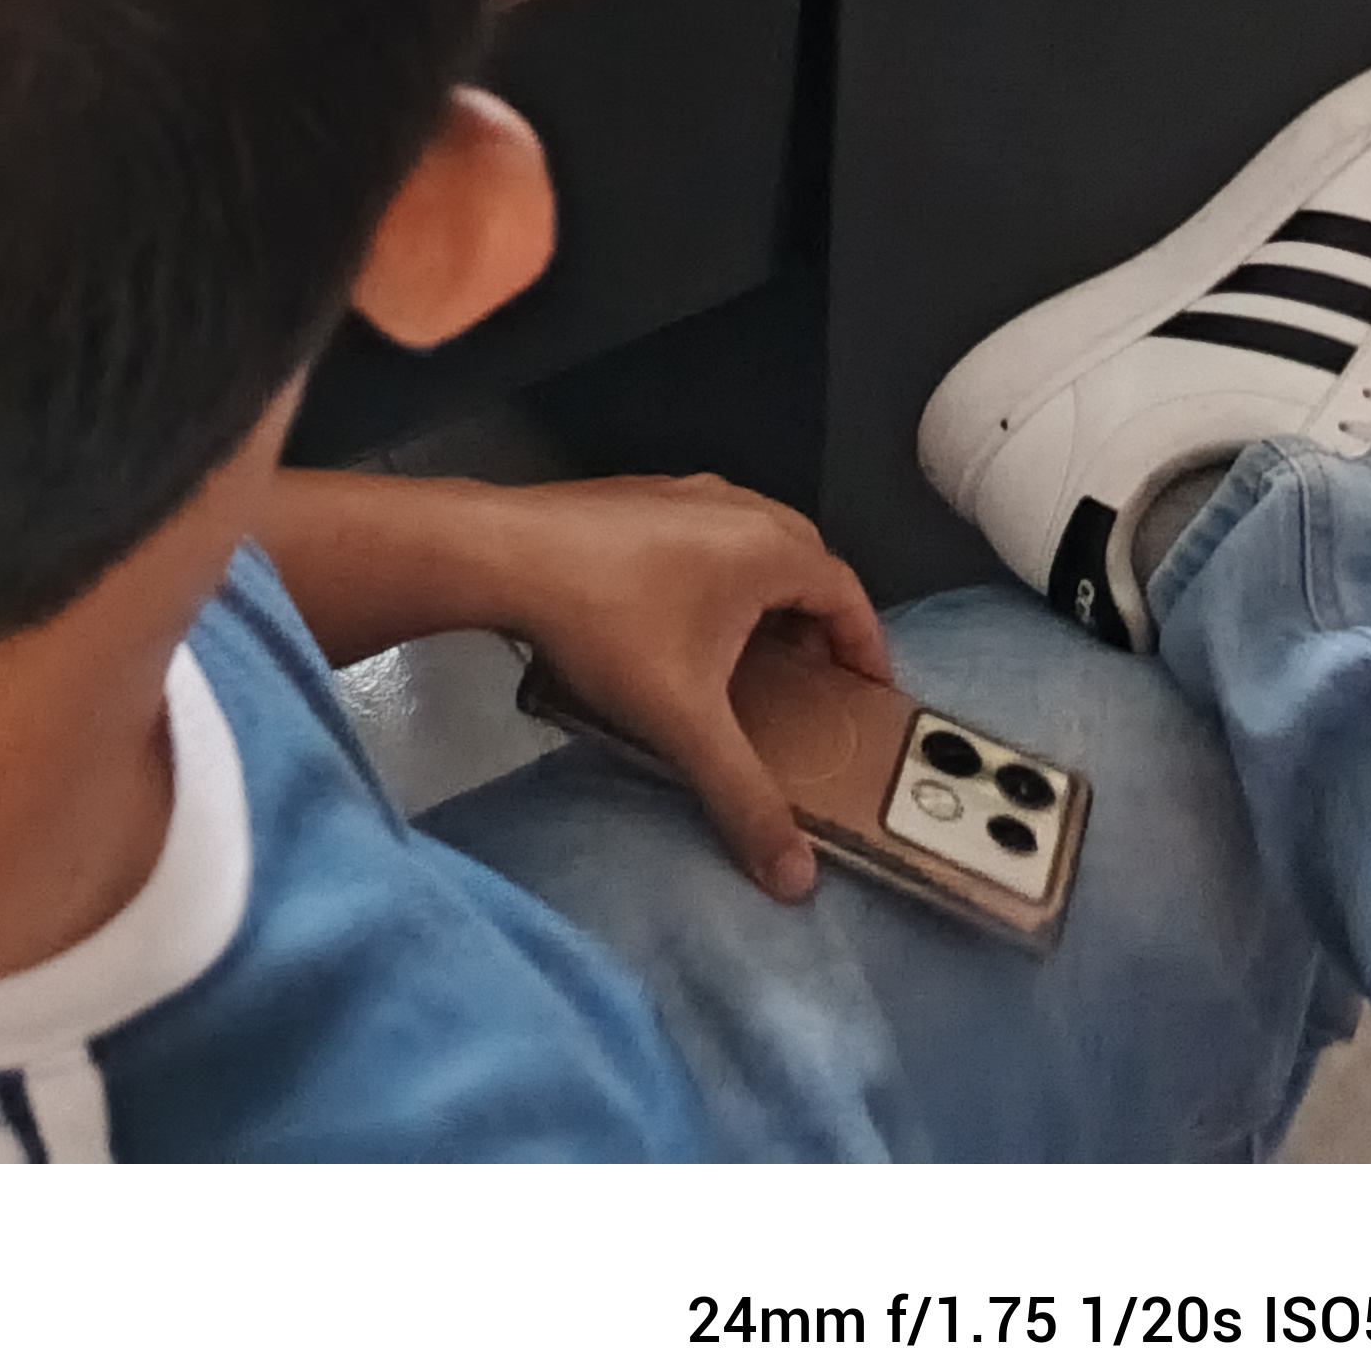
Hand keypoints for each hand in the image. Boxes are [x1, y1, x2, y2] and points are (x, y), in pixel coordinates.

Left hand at [504, 474, 888, 902]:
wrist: (501, 553)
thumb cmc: (607, 626)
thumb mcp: (683, 722)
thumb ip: (744, 798)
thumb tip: (797, 879)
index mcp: (765, 547)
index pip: (846, 592)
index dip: (866, 646)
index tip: (868, 696)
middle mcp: (734, 505)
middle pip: (805, 560)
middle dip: (819, 621)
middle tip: (813, 681)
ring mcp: (680, 491)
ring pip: (752, 540)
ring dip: (767, 595)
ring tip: (754, 657)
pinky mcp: (635, 495)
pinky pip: (706, 533)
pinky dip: (720, 575)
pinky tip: (685, 621)